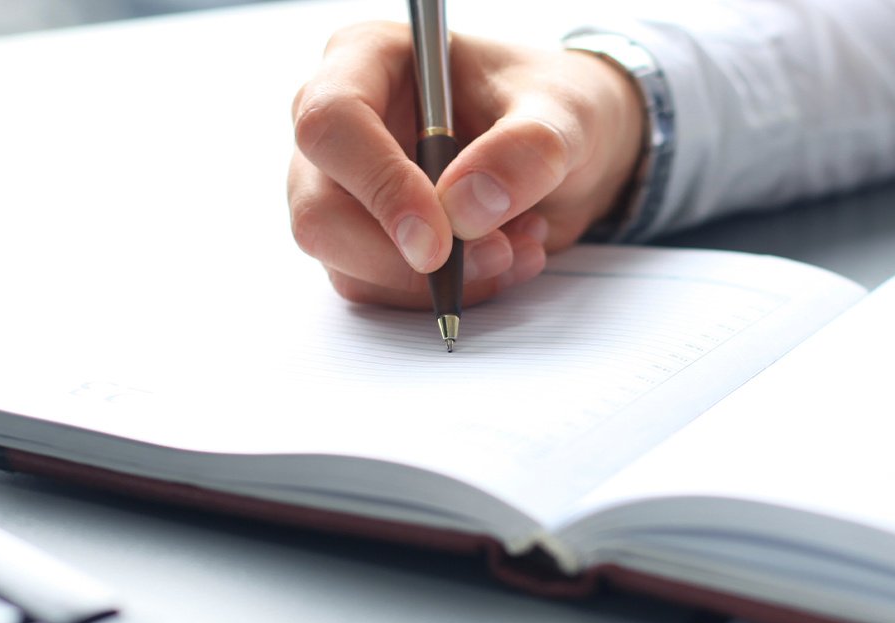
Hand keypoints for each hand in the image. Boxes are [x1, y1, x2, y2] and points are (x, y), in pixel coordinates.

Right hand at [288, 22, 645, 307]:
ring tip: (516, 247)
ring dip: (437, 280)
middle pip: (320, 210)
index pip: (333, 124)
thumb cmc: (554, 104)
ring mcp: (345, 187)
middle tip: (493, 255)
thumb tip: (466, 208)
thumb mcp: (565, 112)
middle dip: (405, 256)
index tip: (441, 238)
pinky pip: (379, 288)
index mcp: (366, 59)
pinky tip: (503, 257)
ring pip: (345, 262)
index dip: (380, 186)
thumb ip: (526, 150)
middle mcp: (341, 125)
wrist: (574, 148)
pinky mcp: (364, 238)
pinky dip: (446, 291)